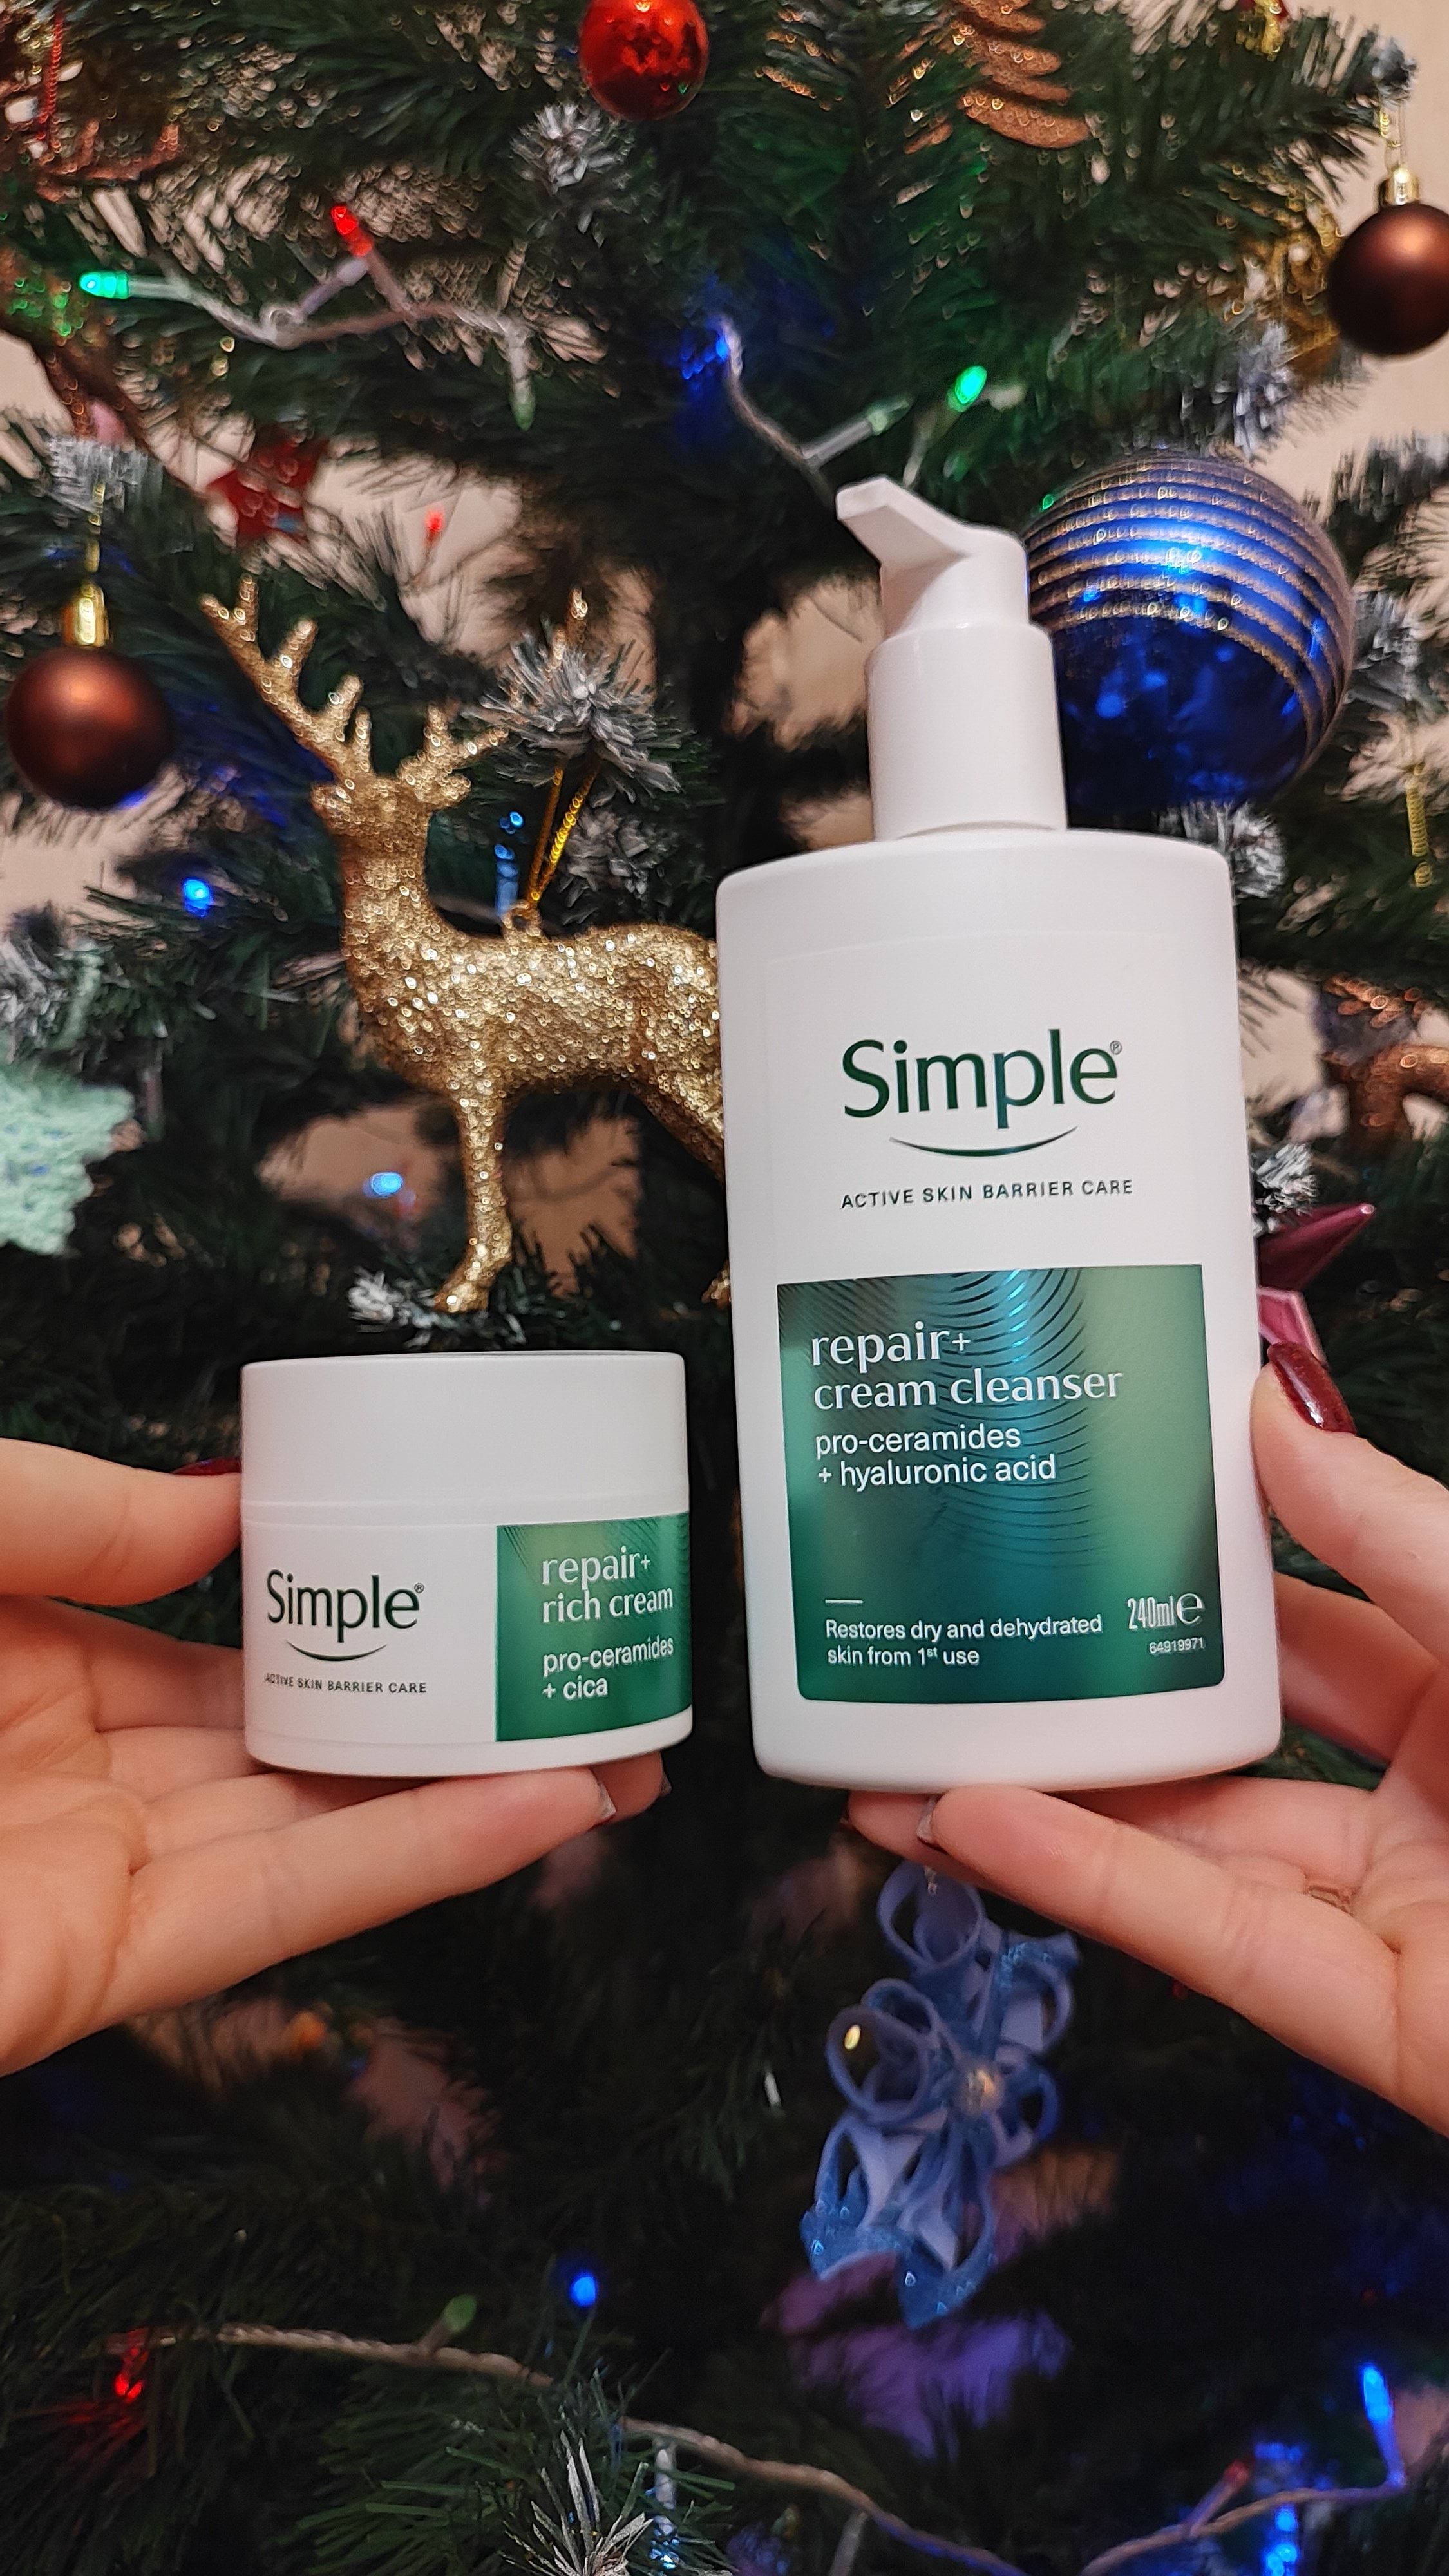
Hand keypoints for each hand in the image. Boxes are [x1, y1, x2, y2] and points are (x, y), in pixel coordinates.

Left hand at [0, 1440, 660, 2074]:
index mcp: (41, 1679)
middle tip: (581, 1686)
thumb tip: (236, 1498)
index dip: (358, 1630)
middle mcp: (85, 1782)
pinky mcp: (101, 1972)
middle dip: (453, 1727)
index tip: (466, 1587)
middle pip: (309, 1757)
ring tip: (619, 1752)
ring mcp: (99, 1881)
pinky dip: (422, 1859)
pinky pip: (287, 1908)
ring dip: (481, 1798)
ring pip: (325, 1840)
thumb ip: (82, 1515)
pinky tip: (540, 1807)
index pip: (235, 1662)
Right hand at [852, 1361, 1448, 2134]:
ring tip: (880, 1759)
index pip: (1303, 1603)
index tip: (1057, 1485)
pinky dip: (1093, 1886)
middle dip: (1070, 1690)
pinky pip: (1217, 1945)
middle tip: (932, 1635)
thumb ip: (1396, 1532)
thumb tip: (1258, 1407)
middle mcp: (1432, 1793)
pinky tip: (969, 1831)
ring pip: (1189, 1845)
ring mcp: (1401, 1915)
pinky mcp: (1380, 2029)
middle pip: (1218, 1729)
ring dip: (1036, 1804)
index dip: (1179, 1548)